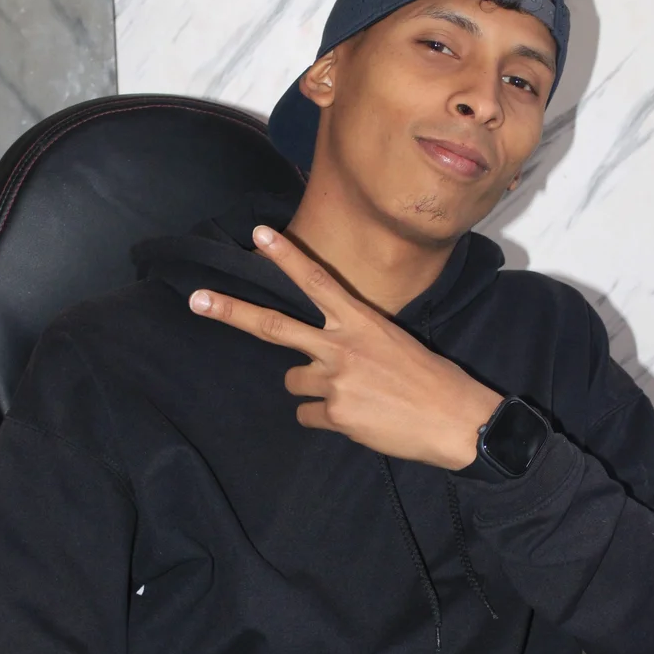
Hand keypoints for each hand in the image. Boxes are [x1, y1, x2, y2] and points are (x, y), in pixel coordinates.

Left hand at [188, 225, 501, 468]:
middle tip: (197, 300)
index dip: (286, 257)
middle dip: (231, 312)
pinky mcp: (336, 414)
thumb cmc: (431, 380)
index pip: (317, 281)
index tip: (259, 234)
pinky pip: (308, 415)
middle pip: (274, 325)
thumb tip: (323, 353)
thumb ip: (354, 339)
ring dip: (314, 389)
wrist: (457, 420)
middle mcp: (342, 346)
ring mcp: (336, 380)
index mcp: (362, 322)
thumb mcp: (394, 343)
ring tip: (352, 396)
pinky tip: (358, 419)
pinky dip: (326, 418)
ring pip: (294, 381)